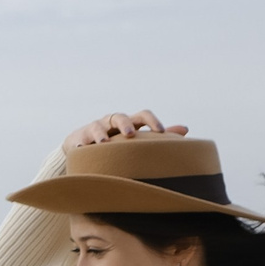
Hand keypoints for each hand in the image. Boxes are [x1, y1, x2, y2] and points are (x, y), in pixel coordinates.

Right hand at [64, 110, 186, 148]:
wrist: (83, 144)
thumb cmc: (116, 142)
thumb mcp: (136, 138)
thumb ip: (158, 135)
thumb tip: (185, 129)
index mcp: (129, 122)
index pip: (142, 115)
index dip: (151, 121)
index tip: (160, 132)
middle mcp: (112, 122)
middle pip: (119, 116)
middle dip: (125, 124)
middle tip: (130, 134)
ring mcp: (95, 129)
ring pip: (97, 127)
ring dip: (101, 134)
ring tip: (104, 142)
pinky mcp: (79, 139)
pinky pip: (79, 141)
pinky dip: (80, 145)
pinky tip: (81, 150)